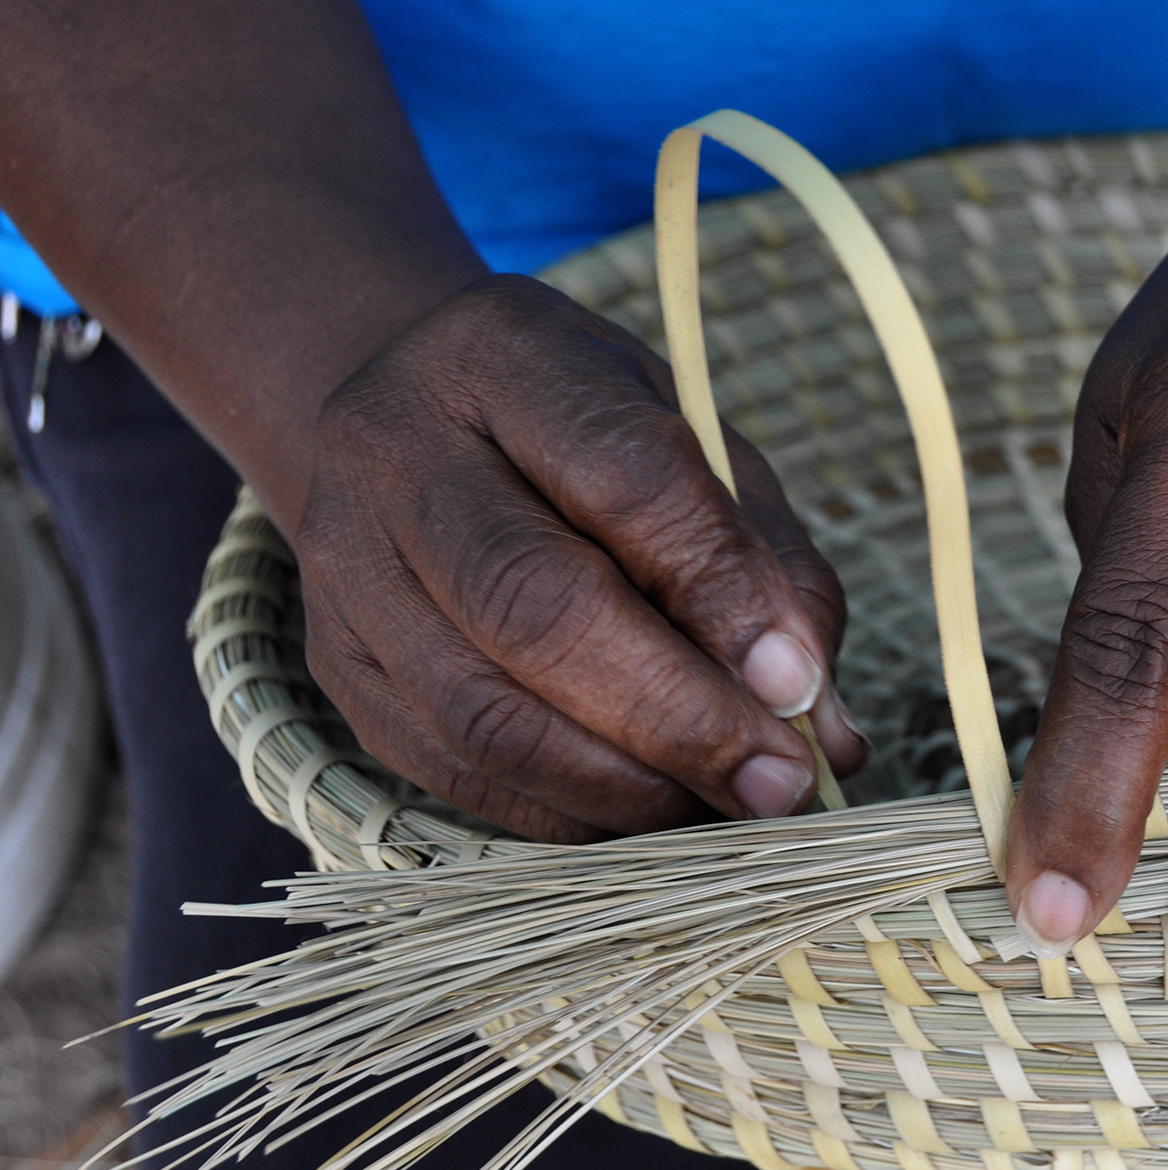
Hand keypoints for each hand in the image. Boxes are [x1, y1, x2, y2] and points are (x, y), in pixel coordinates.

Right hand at [293, 274, 867, 842]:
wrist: (415, 425)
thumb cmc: (590, 437)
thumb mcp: (696, 444)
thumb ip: (770, 566)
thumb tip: (825, 723)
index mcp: (503, 356)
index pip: (624, 478)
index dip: (721, 593)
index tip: (801, 686)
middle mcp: (395, 452)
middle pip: (535, 609)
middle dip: (677, 718)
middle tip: (780, 782)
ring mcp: (347, 568)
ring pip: (486, 715)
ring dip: (627, 786)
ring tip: (728, 807)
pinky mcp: (339, 669)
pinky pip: (459, 771)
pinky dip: (571, 813)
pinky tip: (650, 811)